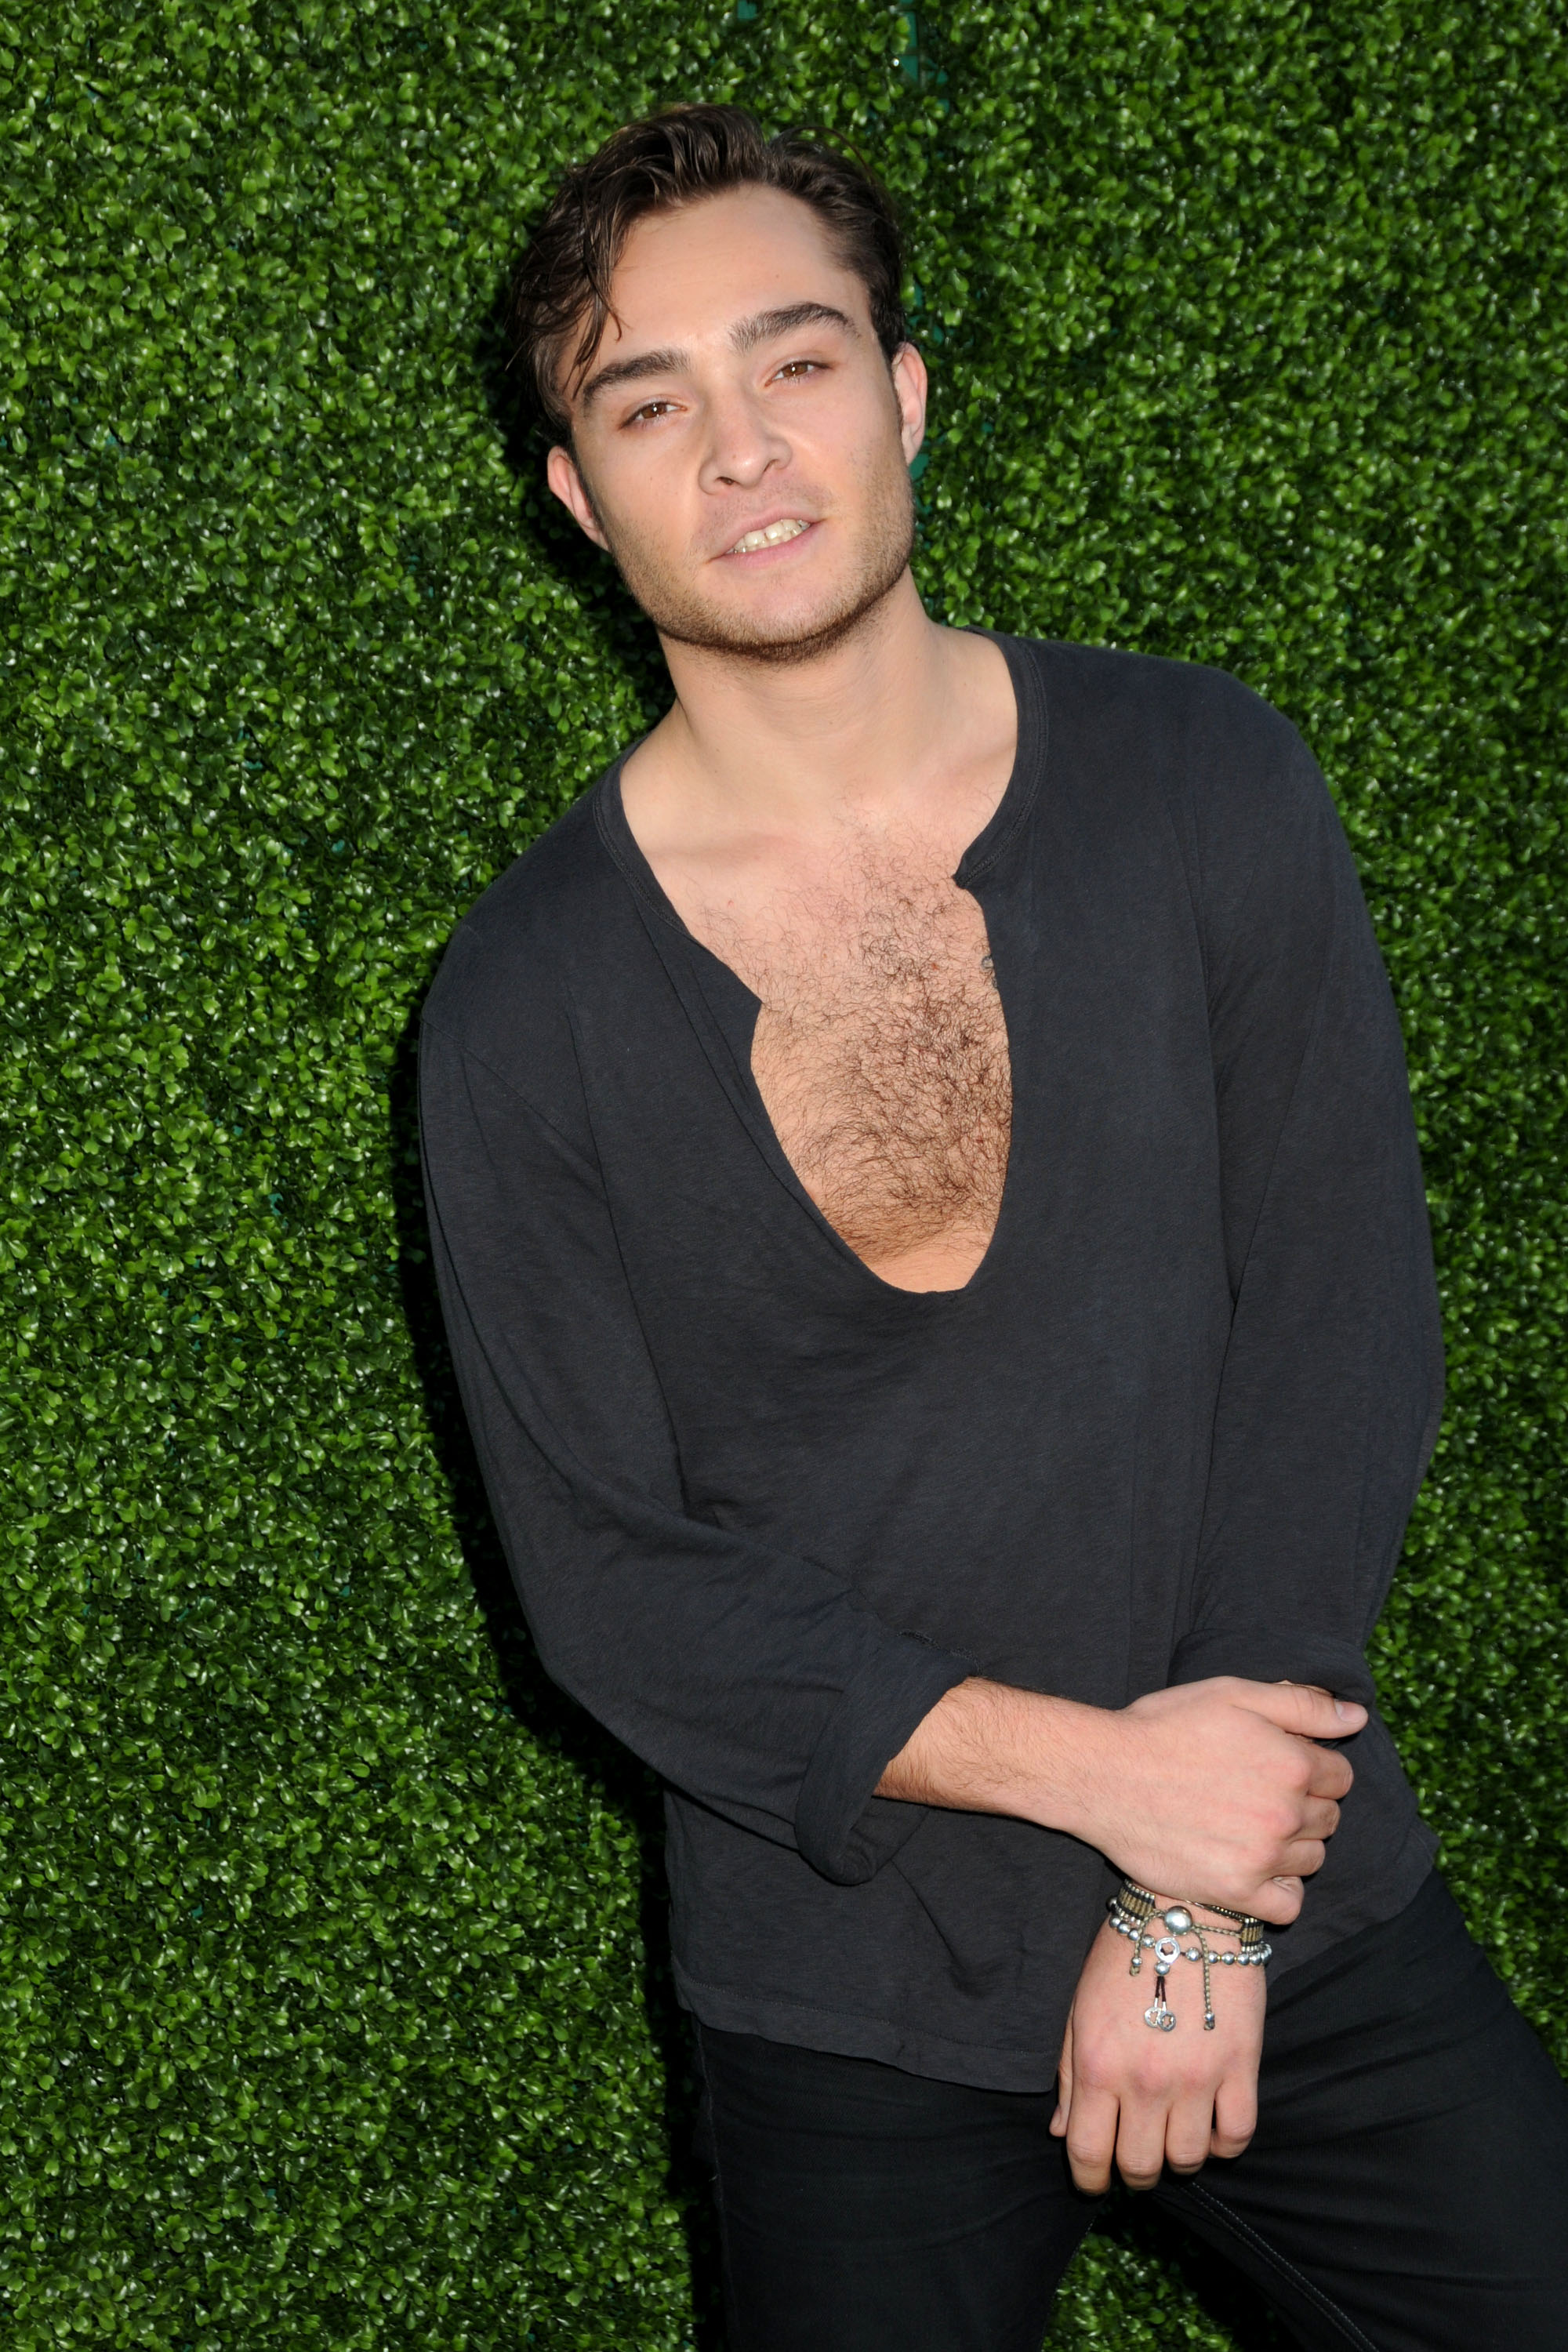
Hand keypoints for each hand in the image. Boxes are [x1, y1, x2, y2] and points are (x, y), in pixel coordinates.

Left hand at [1051, 1911, 1264, 2192]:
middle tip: (1136, 2154)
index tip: (1094, 2182)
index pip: (1087, 2154)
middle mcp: (1144, 2081)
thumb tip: (1060, 2131)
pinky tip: (1210, 2125)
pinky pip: (1237, 2136)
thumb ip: (1067, 2075)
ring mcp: (1196, 2078)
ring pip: (1188, 2160)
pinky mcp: (1240, 2067)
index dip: (1088, 2181)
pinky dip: (1223, 2144)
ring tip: (1172, 2136)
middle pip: (1140, 2167)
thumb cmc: (1124, 1958)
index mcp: (1096, 2065)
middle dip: (1133, 2172)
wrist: (1185, 1910)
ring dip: (1178, 2159)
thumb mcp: (1079, 2009)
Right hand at [1073, 1678, 1362, 1926]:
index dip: (1310, 1767)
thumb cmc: (1165, 1728)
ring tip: (1248, 1826)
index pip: (1339, 1776)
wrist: (1103, 1775)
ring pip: (1312, 1859)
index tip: (1275, 1764)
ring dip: (1292, 1845)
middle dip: (1303, 1804)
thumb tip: (1357, 1718)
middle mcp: (1285, 1814)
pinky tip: (1254, 1866)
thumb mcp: (1233, 1694)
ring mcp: (1262, 1858)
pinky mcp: (1236, 1893)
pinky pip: (1289, 1905)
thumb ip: (1302, 1705)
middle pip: (1328, 1818)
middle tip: (1255, 1792)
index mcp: (1292, 1763)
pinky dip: (1280, 1890)